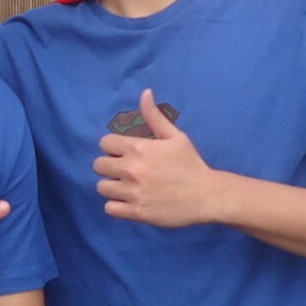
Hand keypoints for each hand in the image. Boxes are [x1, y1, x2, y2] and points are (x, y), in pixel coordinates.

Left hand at [93, 87, 218, 227]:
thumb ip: (155, 116)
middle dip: (110, 167)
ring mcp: (133, 192)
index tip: (123, 154)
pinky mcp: (136, 212)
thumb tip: (145, 92)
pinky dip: (116, 206)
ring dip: (112, 187)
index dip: (112, 148)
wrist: (207, 195)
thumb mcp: (175, 136)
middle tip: (125, 172)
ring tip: (126, 188)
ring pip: (102, 187)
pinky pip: (109, 208)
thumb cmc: (190, 164)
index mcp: (139, 148)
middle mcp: (132, 169)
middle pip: (98, 165)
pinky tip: (128, 202)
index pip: (105, 143)